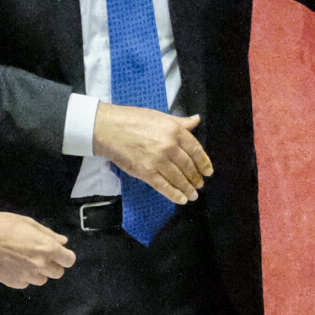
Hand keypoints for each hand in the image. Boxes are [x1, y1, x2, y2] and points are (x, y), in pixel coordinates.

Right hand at [0, 212, 73, 287]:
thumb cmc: (3, 226)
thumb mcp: (29, 223)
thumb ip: (49, 234)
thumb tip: (63, 242)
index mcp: (47, 248)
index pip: (69, 261)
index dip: (65, 257)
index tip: (59, 254)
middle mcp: (40, 264)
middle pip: (58, 273)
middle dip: (52, 265)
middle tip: (39, 256)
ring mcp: (27, 275)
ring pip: (42, 280)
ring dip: (37, 272)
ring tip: (24, 260)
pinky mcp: (14, 282)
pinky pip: (25, 283)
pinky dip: (23, 277)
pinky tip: (13, 265)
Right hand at [93, 105, 210, 202]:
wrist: (107, 128)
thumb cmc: (130, 120)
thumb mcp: (159, 116)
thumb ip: (180, 122)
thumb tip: (195, 120)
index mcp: (175, 131)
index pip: (196, 150)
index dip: (204, 163)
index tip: (208, 171)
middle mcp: (169, 146)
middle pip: (189, 166)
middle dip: (196, 178)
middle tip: (200, 184)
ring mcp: (158, 160)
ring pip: (179, 178)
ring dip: (188, 189)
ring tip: (193, 194)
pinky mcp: (146, 172)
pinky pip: (164, 186)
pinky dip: (174, 194)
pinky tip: (181, 199)